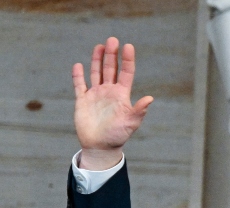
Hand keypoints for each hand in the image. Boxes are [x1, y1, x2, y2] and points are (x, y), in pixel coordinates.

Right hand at [71, 37, 153, 169]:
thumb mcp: (131, 123)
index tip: (128, 46)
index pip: (126, 73)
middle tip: (113, 40)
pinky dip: (78, 75)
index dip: (127, 60)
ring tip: (100, 46)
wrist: (100, 147)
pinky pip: (79, 85)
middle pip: (111, 69)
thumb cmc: (118, 136)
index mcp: (122, 95)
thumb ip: (139, 110)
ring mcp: (96, 95)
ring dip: (98, 60)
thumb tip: (151, 98)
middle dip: (112, 55)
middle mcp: (109, 92)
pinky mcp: (83, 100)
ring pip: (96, 73)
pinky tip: (78, 65)